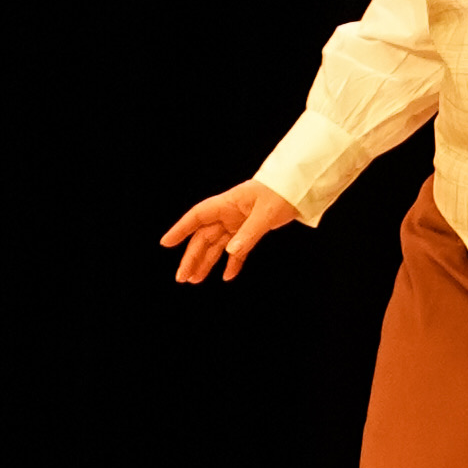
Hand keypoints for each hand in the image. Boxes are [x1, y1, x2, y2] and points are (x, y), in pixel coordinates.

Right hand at [164, 181, 298, 286]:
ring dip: (207, 262)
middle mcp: (229, 213)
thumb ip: (249, 234)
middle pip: (205, 236)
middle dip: (192, 257)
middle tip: (183, 277)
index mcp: (229, 203)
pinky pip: (237, 249)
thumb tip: (230, 252)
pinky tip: (227, 276)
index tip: (166, 243)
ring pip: (217, 245)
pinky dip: (233, 262)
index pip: (198, 216)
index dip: (181, 229)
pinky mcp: (250, 230)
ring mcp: (239, 222)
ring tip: (195, 280)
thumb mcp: (266, 213)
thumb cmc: (283, 191)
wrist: (301, 187)